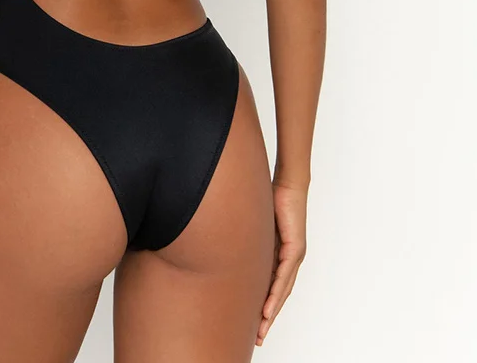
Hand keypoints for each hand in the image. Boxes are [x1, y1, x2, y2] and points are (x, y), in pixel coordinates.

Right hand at [256, 181, 307, 345]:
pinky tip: (268, 309)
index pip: (273, 286)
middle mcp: (291, 259)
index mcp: (281, 255)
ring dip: (272, 312)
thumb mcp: (255, 227)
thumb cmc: (272, 200)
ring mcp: (294, 255)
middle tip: (259, 337)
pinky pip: (284, 277)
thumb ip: (247, 240)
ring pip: (283, 290)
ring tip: (262, 329)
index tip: (255, 323)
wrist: (288, 185)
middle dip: (269, 318)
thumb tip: (229, 246)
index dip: (265, 306)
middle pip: (280, 295)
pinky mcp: (294, 248)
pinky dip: (276, 294)